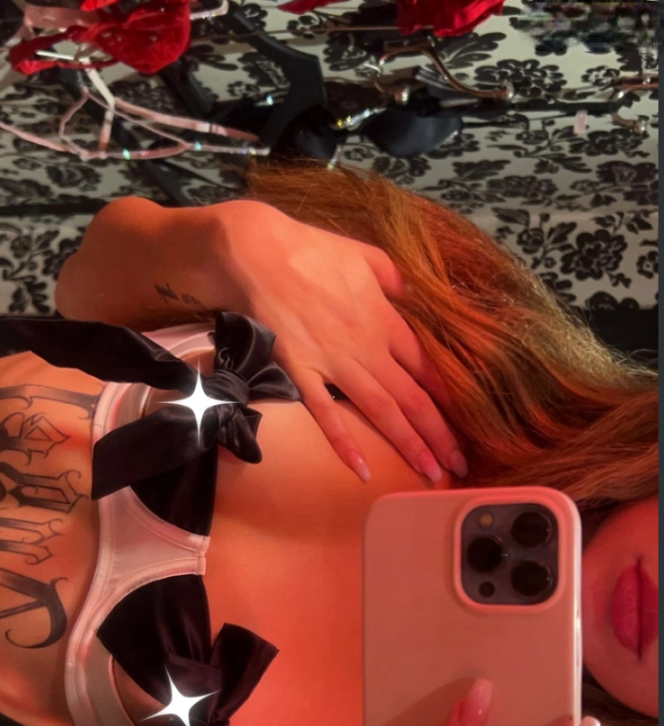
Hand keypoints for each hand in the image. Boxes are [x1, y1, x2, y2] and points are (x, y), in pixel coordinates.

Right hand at [219, 201, 466, 483]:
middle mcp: (367, 348)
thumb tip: (414, 298)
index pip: (427, 367)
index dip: (449, 399)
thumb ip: (396, 280)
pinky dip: (344, 442)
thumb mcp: (368, 255)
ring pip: (380, 410)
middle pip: (411, 397)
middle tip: (459, 466)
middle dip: (438, 434)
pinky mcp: (302, 373)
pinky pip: (326, 413)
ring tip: (430, 473)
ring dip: (407, 443)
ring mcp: (334, 363)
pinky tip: (362, 470)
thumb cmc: (313, 250)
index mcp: (385, 320)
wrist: (259, 253)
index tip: (468, 425)